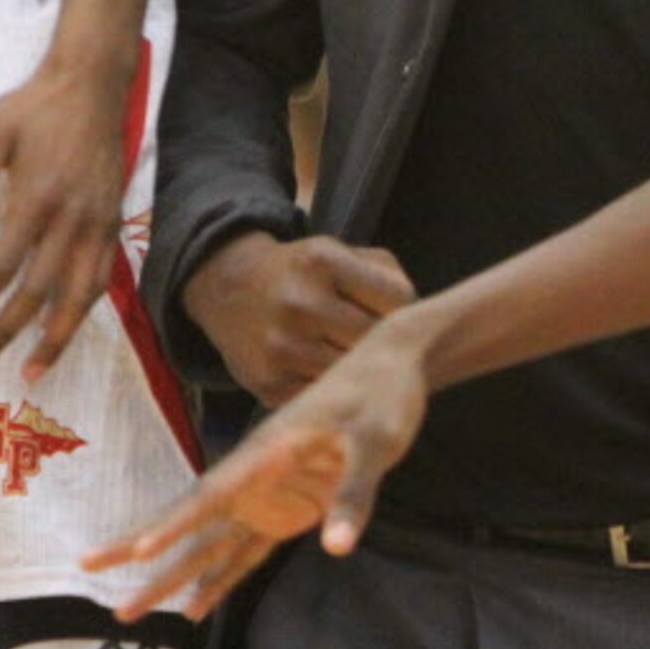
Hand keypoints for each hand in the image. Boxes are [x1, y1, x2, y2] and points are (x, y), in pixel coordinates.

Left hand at [0, 59, 130, 382]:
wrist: (91, 85)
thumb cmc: (35, 107)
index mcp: (39, 197)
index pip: (5, 264)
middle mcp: (72, 218)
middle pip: (40, 289)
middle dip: (9, 329)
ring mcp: (98, 222)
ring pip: (80, 293)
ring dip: (56, 335)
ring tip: (34, 369)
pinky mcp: (114, 220)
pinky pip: (102, 276)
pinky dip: (84, 308)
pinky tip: (67, 328)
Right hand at [83, 317, 432, 620]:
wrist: (392, 368)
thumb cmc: (381, 396)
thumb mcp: (376, 440)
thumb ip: (354, 493)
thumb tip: (335, 549)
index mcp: (268, 450)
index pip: (212, 492)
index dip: (176, 522)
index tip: (138, 547)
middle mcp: (256, 474)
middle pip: (191, 518)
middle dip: (142, 546)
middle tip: (87, 569)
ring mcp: (267, 494)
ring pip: (208, 543)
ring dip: (170, 575)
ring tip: (126, 611)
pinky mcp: (286, 509)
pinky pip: (245, 552)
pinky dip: (219, 580)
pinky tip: (193, 608)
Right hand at [182, 231, 414, 405]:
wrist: (231, 290)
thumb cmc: (304, 273)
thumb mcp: (340, 252)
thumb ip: (388, 276)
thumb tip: (418, 323)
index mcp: (322, 261)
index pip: (398, 298)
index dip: (403, 307)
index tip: (389, 310)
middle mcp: (300, 303)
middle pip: (376, 339)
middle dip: (383, 341)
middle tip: (379, 340)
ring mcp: (282, 348)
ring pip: (354, 373)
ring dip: (361, 368)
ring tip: (356, 357)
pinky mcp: (269, 385)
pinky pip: (326, 396)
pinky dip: (333, 388)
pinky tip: (328, 372)